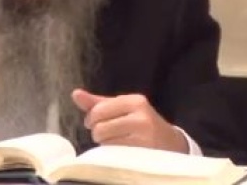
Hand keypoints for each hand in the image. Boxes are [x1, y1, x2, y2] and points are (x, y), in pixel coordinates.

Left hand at [71, 88, 188, 152]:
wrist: (171, 144)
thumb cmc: (140, 123)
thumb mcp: (122, 108)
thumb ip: (98, 102)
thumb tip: (75, 94)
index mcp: (135, 101)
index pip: (99, 110)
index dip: (91, 119)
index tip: (96, 122)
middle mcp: (141, 117)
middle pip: (100, 127)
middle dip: (97, 133)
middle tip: (106, 134)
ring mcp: (144, 137)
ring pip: (105, 142)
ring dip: (105, 144)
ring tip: (116, 142)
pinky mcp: (142, 154)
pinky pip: (114, 154)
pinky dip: (112, 154)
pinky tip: (122, 151)